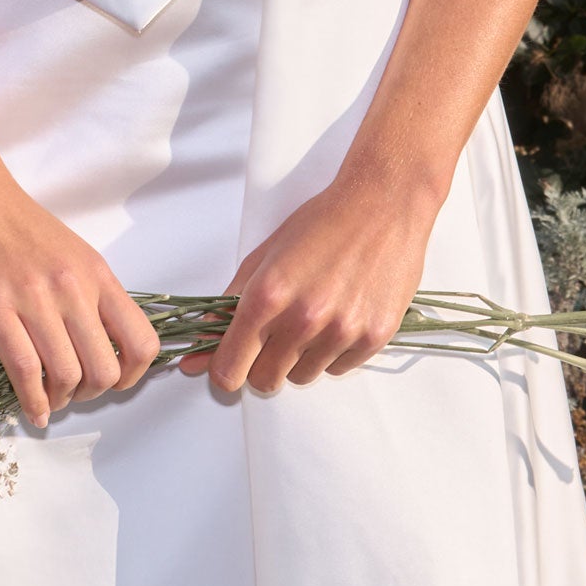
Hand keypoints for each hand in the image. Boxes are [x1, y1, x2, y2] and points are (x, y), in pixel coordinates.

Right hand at [0, 162, 158, 427]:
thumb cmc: (9, 217)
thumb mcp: (67, 250)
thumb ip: (85, 291)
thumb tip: (96, 339)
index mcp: (96, 273)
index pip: (142, 341)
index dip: (133, 375)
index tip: (114, 381)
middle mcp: (74, 288)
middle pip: (106, 369)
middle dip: (92, 393)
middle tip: (73, 392)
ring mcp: (35, 298)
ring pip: (67, 376)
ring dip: (60, 400)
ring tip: (49, 399)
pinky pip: (24, 371)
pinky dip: (32, 402)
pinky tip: (30, 410)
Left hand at [182, 170, 439, 394]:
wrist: (384, 205)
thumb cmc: (323, 222)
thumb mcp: (265, 255)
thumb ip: (229, 304)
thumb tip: (201, 346)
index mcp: (267, 296)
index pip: (230, 369)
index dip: (224, 371)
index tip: (229, 366)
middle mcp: (303, 319)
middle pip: (264, 381)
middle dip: (261, 365)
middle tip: (272, 339)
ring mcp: (341, 331)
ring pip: (301, 377)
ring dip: (299, 358)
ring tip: (312, 319)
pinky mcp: (373, 338)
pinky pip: (337, 369)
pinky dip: (332, 353)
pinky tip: (339, 317)